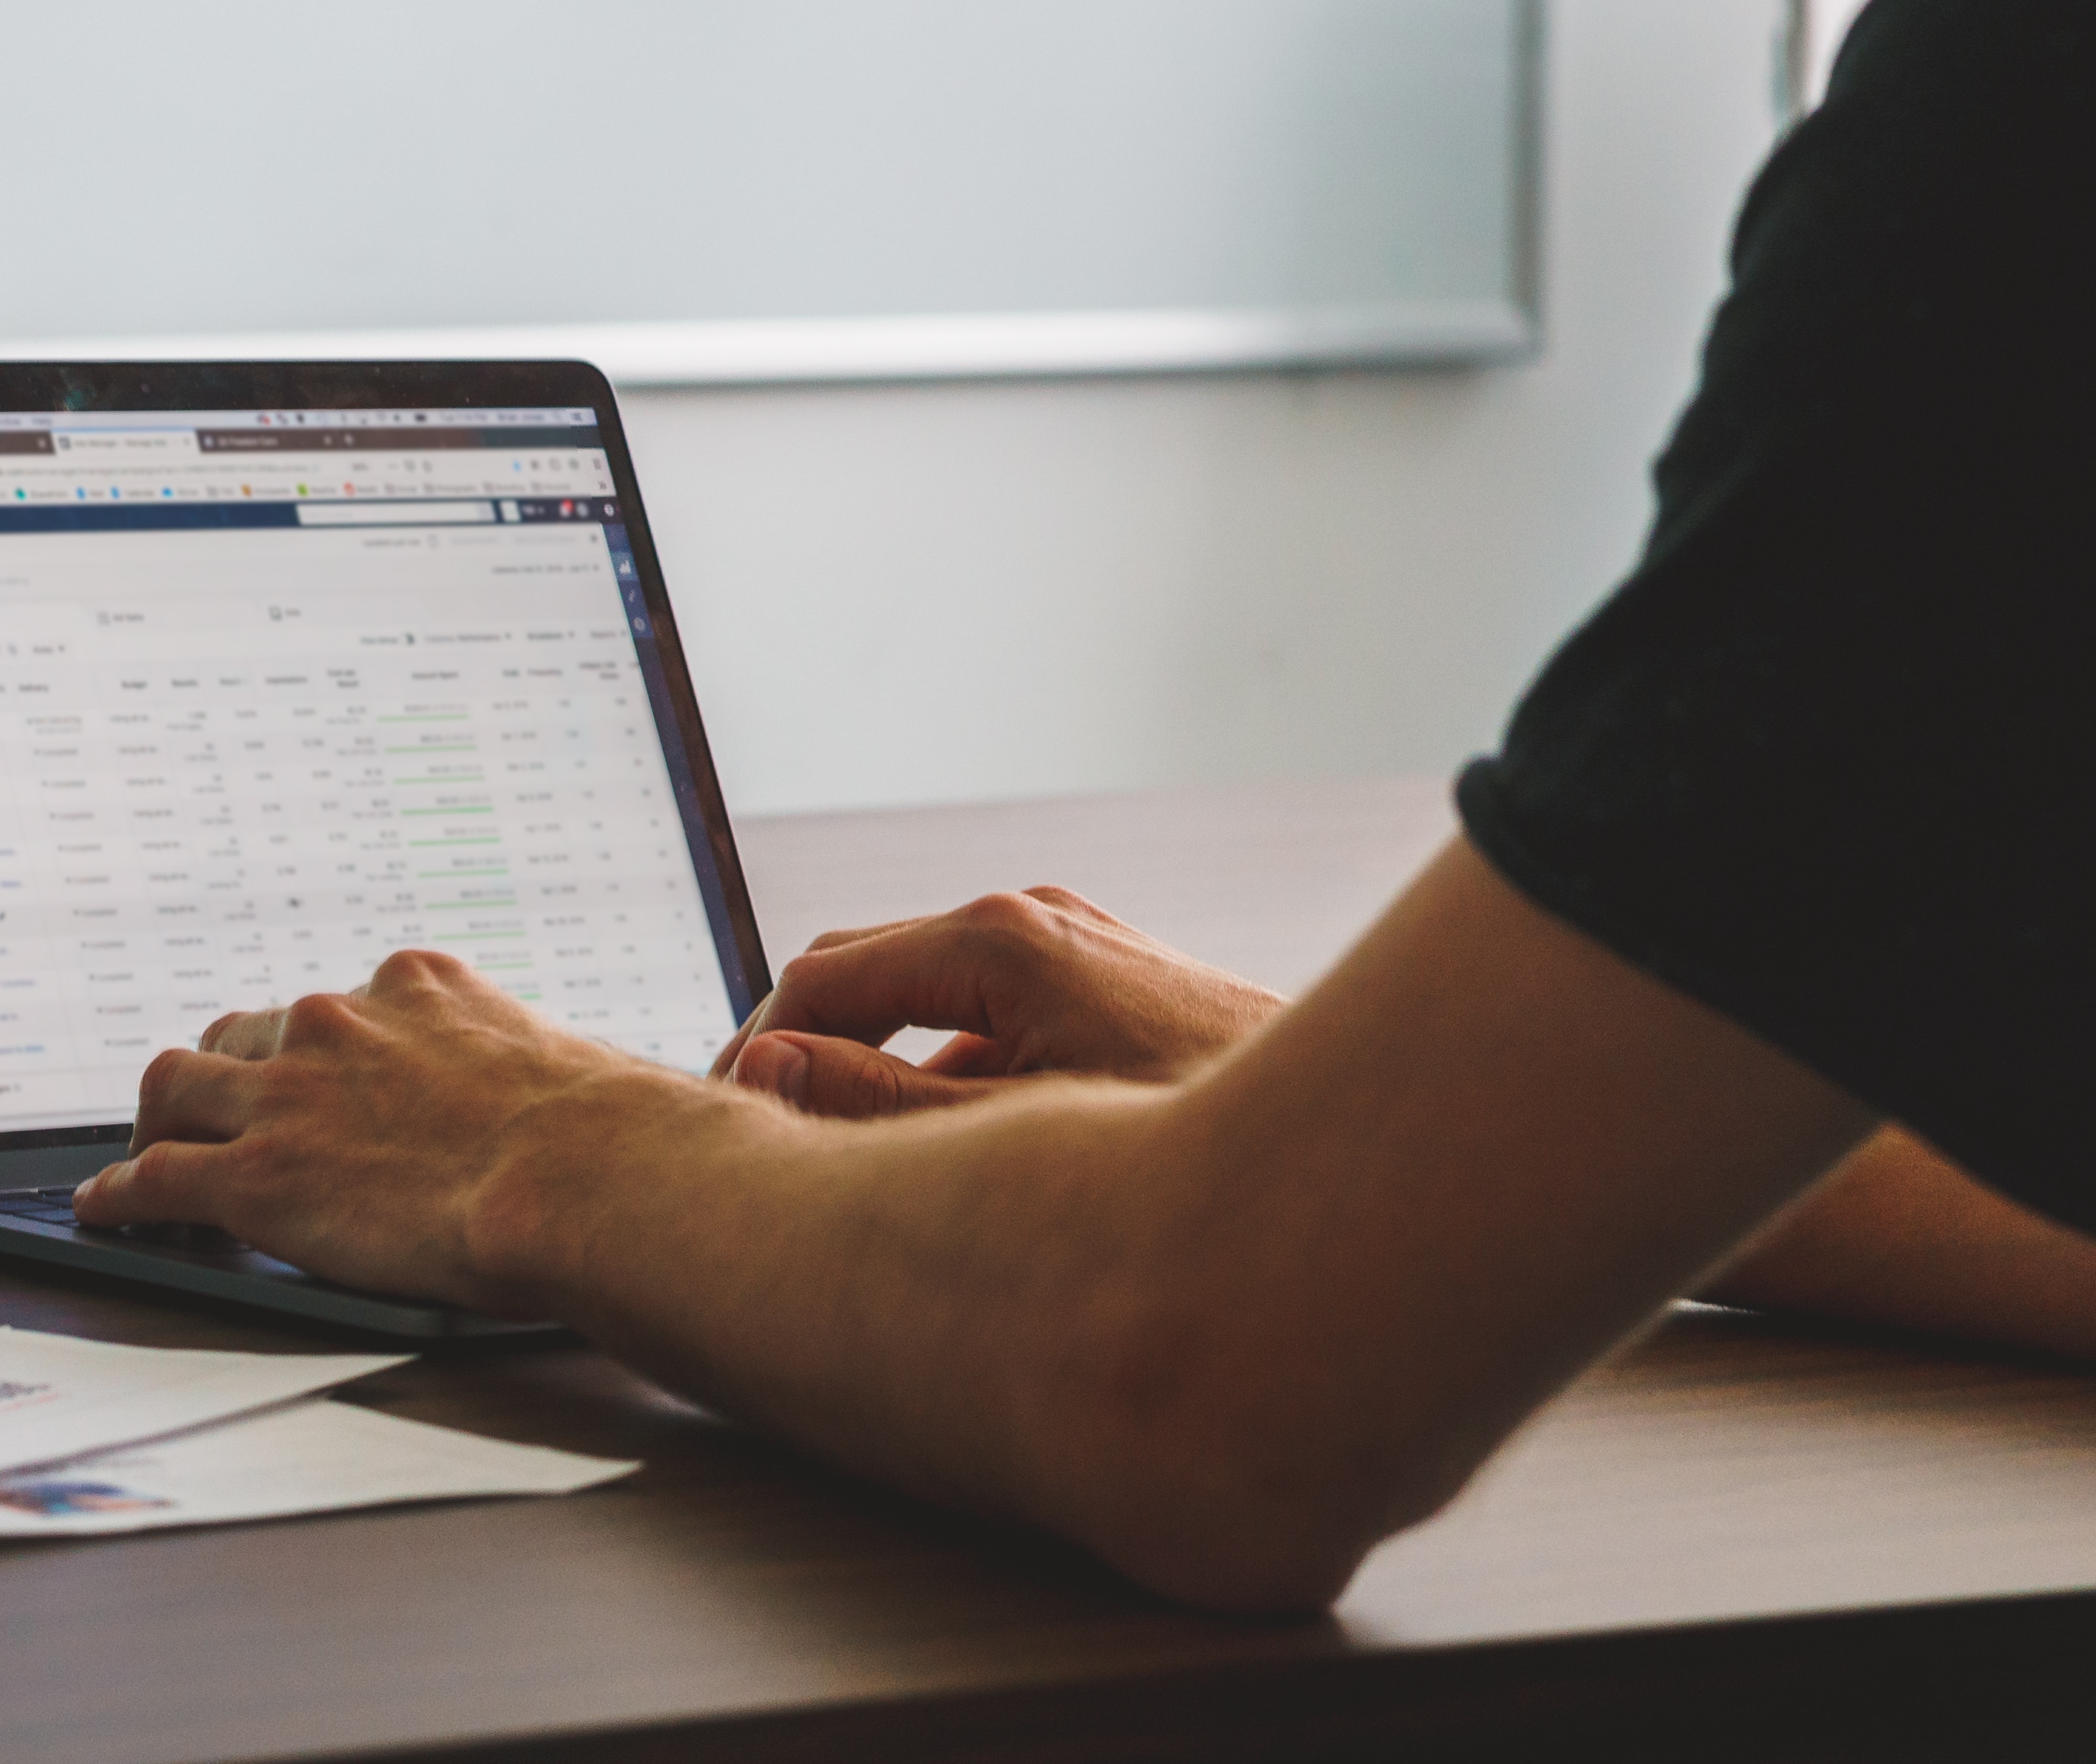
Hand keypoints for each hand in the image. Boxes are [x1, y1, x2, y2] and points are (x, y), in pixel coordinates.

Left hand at [71, 949, 685, 1308]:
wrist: (585, 1176)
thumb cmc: (612, 1135)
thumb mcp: (577, 1064)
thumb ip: (553, 1070)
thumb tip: (659, 1080)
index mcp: (414, 987)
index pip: (333, 1008)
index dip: (313, 1052)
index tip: (313, 1078)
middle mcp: (337, 1021)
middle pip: (242, 1035)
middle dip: (230, 1076)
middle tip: (225, 1116)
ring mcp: (287, 1095)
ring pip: (177, 1087)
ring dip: (161, 1121)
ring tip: (148, 1155)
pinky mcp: (254, 1176)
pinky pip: (156, 1176)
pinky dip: (120, 1193)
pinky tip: (106, 1209)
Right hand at [719, 887, 1279, 1119]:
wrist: (1371, 1145)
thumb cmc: (1198, 1138)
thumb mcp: (1010, 1136)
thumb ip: (873, 1105)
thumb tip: (768, 1068)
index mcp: (999, 938)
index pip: (821, 978)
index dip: (756, 1052)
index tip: (724, 1124)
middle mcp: (1038, 923)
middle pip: (868, 973)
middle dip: (809, 1053)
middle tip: (769, 1146)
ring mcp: (1084, 950)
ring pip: (937, 1004)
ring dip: (887, 1075)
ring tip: (864, 1171)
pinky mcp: (1120, 986)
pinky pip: (1002, 1022)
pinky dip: (960, 1080)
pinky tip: (974, 1167)